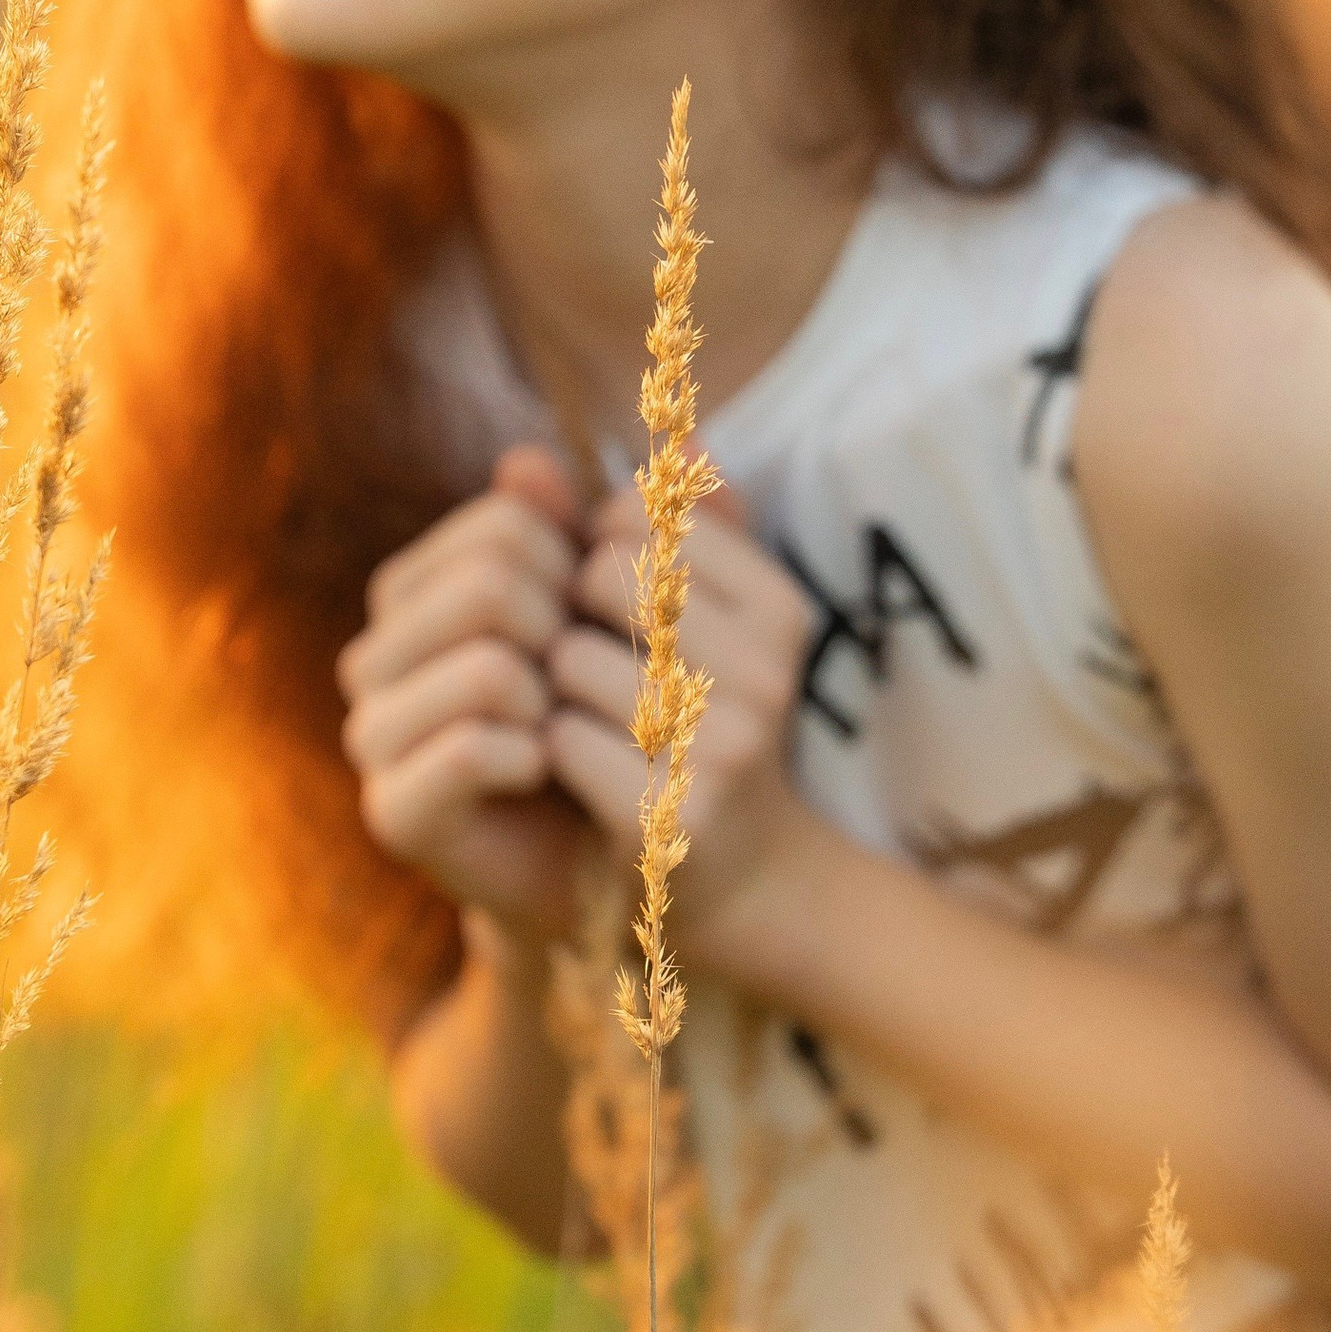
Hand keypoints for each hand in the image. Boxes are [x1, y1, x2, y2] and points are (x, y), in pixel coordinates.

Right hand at [337, 445, 595, 942]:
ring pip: (485, 665)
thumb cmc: (620, 718)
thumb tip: (534, 456)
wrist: (618, 854)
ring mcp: (372, 733)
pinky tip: (547, 771)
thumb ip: (609, 525)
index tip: (599, 618)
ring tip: (566, 727)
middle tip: (586, 681)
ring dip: (555, 699)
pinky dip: (532, 757)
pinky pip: (467, 749)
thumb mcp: (632, 611)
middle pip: (490, 580)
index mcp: (419, 589)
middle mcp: (377, 651)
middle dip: (567, 630)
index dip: (581, 564)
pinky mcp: (391, 808)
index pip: (508, 520)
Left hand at [542, 467, 821, 965]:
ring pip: (569, 659)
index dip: (596, 554)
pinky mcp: (671, 813)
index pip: (638, 518)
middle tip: (586, 666)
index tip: (609, 605)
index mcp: (781, 607)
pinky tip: (579, 777)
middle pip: (602, 577)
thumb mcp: (707, 619)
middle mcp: (765, 671)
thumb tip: (590, 450)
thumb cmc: (701, 724)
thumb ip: (659, 528)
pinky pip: (559, 739)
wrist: (740, 881)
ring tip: (588, 724)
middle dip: (569, 616)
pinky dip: (549, 753)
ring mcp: (723, 745)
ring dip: (554, 691)